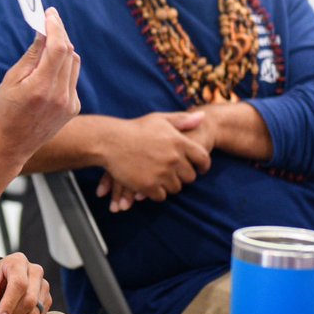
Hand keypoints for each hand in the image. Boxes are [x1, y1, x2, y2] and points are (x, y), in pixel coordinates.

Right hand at [0, 8, 80, 170]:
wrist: (8, 147)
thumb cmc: (3, 113)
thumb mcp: (11, 80)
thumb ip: (32, 55)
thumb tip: (43, 32)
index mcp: (41, 87)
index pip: (58, 47)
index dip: (56, 27)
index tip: (50, 13)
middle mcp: (60, 96)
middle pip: (69, 53)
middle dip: (59, 35)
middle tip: (48, 23)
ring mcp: (69, 104)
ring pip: (73, 64)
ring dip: (63, 51)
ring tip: (46, 46)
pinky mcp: (73, 109)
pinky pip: (72, 79)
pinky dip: (63, 69)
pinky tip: (48, 72)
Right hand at [96, 111, 212, 208]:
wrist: (109, 141)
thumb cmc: (135, 129)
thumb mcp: (159, 120)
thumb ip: (182, 120)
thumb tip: (203, 117)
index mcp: (179, 141)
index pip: (203, 158)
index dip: (203, 166)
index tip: (200, 170)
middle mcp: (173, 158)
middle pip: (190, 177)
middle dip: (182, 176)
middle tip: (172, 173)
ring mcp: (161, 173)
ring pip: (175, 188)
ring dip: (168, 184)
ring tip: (158, 176)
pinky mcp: (149, 186)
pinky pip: (161, 196)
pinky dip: (156, 192)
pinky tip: (149, 183)